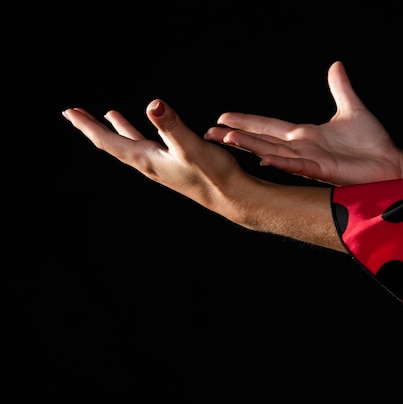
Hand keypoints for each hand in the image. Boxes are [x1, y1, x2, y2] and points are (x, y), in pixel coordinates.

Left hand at [62, 99, 247, 218]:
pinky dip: (139, 135)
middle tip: (74, 115)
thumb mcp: (191, 146)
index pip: (109, 142)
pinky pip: (147, 147)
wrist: (232, 197)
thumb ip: (172, 125)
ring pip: (131, 145)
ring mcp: (161, 167)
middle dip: (94, 128)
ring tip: (108, 117)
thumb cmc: (213, 176)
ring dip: (116, 130)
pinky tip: (146, 132)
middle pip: (113, 144)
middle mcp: (149, 165)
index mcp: (147, 160)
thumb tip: (154, 105)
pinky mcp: (174, 166)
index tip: (69, 112)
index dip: (88, 127)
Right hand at [204, 61, 402, 185]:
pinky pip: (297, 166)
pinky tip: (263, 158)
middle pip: (262, 139)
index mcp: (305, 135)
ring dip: (250, 146)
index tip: (223, 117)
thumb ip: (340, 89)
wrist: (390, 163)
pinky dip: (280, 162)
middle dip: (236, 135)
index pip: (269, 126)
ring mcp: (310, 160)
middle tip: (208, 132)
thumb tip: (335, 66)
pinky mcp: (323, 170)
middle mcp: (302, 148)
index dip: (247, 120)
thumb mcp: (352, 109)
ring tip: (226, 139)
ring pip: (272, 151)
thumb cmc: (372, 143)